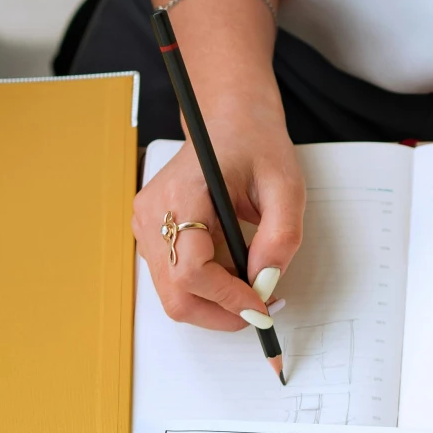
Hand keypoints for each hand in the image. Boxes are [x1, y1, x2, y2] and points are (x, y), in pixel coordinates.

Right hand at [134, 81, 305, 331]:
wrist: (228, 119)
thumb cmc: (254, 143)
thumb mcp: (286, 185)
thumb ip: (281, 236)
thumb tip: (266, 282)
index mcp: (181, 194)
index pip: (191, 271)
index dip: (227, 297)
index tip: (261, 304)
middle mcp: (153, 213)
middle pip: (175, 294)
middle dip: (220, 313)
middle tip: (259, 308)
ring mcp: (146, 224)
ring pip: (172, 293)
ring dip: (214, 301)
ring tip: (250, 279)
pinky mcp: (151, 232)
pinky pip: (173, 278)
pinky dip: (205, 287)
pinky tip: (232, 268)